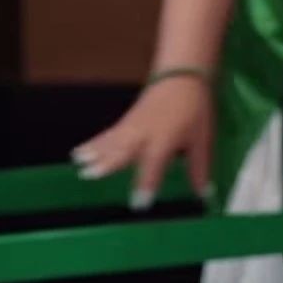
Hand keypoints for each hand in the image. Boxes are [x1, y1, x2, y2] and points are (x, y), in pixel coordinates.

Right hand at [72, 74, 212, 209]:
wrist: (182, 78)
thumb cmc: (195, 111)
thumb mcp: (202, 140)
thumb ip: (199, 168)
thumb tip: (205, 195)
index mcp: (166, 140)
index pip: (155, 165)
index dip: (147, 184)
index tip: (139, 204)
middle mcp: (145, 134)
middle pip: (124, 149)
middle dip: (108, 163)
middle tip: (91, 174)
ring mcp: (132, 126)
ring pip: (111, 142)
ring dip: (95, 153)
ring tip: (80, 165)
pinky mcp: (125, 122)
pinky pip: (107, 134)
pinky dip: (93, 143)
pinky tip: (78, 152)